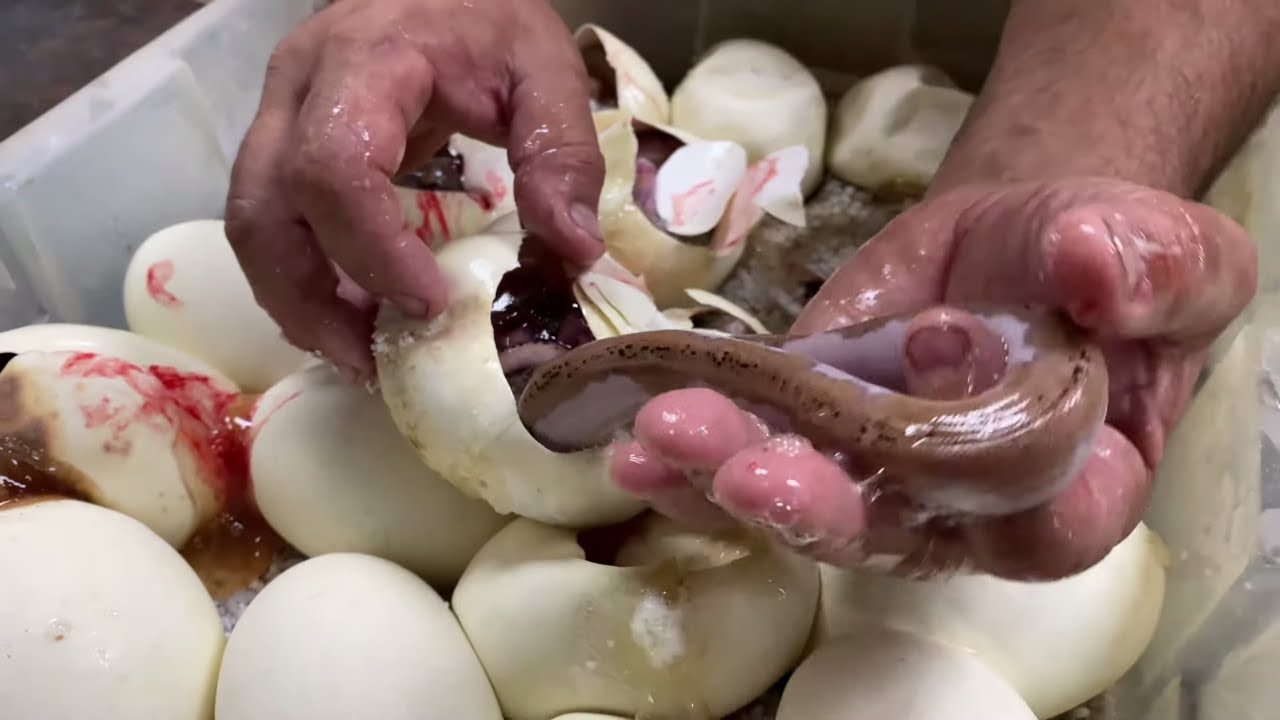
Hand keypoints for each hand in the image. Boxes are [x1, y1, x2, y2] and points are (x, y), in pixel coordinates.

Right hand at [224, 0, 603, 381]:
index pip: (332, 167)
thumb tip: (571, 252)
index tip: (430, 304)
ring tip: (360, 353)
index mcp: (363, 61)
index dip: (370, 251)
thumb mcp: (543, 64)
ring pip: (250, 223)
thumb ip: (561, 151)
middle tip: (372, 359)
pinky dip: (302, 277)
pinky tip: (353, 314)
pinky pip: (271, 220)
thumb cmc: (487, 12)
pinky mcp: (284, 141)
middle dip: (310, 299)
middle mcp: (297, 88)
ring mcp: (279, 114)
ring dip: (296, 300)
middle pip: (263, 210)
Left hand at [610, 177, 1256, 579]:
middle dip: (815, 503)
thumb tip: (1094, 272)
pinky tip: (635, 440)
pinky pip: (747, 468)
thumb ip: (1152, 271)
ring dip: (724, 482)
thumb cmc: (1107, 264)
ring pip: (802, 507)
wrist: (1025, 244)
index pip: (1039, 519)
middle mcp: (964, 511)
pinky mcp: (809, 440)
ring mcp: (875, 483)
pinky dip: (688, 461)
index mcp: (1077, 487)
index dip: (985, 465)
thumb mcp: (1168, 253)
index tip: (941, 357)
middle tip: (746, 470)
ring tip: (661, 443)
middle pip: (891, 533)